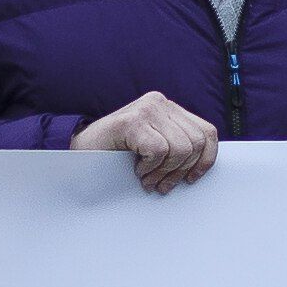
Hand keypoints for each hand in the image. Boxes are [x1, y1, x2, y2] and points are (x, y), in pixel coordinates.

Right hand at [74, 90, 223, 192]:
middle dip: (181, 171)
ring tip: (147, 178)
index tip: (192, 179)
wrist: (78, 152)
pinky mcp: (132, 121)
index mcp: (169, 108)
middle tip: (161, 184)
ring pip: (181, 148)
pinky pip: (159, 151)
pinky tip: (137, 170)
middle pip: (196, 143)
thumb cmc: (116, 154)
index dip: (206, 159)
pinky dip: (150, 168)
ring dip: (164, 172)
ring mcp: (146, 109)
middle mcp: (160, 103)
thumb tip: (203, 166)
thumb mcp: (155, 147)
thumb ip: (177, 147)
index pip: (207, 132)